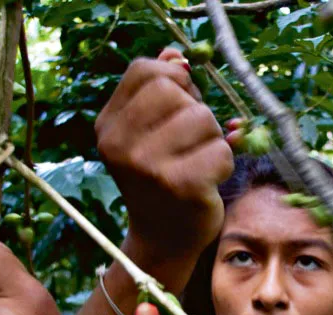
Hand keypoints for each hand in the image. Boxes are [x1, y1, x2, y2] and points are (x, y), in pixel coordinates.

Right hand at [95, 48, 232, 257]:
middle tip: (191, 141)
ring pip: (203, 119)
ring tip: (198, 163)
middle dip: (195, 110)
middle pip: (175, 89)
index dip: (175, 79)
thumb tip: (176, 55)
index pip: (146, 71)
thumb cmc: (162, 179)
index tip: (180, 104)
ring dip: (212, 140)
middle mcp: (121, 145)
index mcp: (108, 127)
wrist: (163, 241)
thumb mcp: (150, 134)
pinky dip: (224, 164)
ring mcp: (150, 167)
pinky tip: (208, 182)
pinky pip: (222, 150)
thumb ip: (160, 91)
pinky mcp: (182, 185)